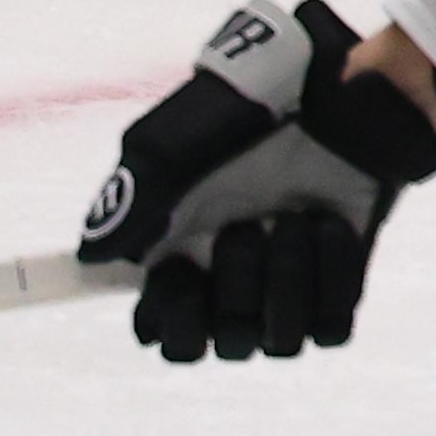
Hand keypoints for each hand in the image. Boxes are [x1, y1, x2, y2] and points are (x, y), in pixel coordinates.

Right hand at [81, 0, 435, 360]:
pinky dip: (331, 281)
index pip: (166, 336)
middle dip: (234, 292)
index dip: (172, 321)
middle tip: (243, 230)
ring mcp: (291, 281)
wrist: (339, 88)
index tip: (180, 270)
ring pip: (279, 344)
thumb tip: (91, 260)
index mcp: (182, 256)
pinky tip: (330, 226)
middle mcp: (235, 280)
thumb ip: (127, 201)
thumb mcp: (173, 143)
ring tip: (292, 220)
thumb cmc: (248, 108)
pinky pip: (333, 327)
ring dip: (286, 283)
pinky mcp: (343, 277)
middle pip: (224, 347)